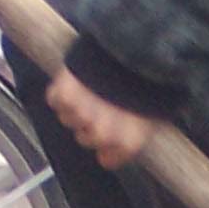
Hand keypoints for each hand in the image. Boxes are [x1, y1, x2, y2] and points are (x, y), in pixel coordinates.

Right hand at [47, 71, 161, 168]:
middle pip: (85, 139)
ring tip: (89, 89)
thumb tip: (124, 141)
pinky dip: (61, 92)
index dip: (107, 146)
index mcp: (127, 143)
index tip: (109, 134)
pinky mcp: (63, 95)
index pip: (107, 160)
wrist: (132, 47)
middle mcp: (102, 134)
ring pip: (68, 120)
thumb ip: (136, 132)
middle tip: (99, 105)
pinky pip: (55, 100)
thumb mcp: (154, 113)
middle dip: (90, 124)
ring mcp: (80, 115)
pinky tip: (75, 82)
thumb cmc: (147, 79)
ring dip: (75, 108)